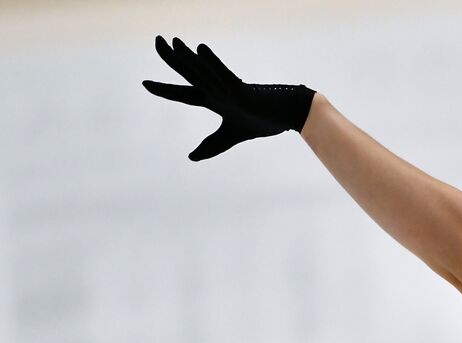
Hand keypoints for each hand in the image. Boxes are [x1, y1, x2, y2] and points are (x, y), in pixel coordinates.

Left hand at [142, 35, 314, 160]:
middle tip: (157, 40)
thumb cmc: (264, 121)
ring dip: (188, 57)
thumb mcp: (231, 137)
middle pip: (189, 73)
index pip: (184, 94)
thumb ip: (212, 145)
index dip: (165, 89)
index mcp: (214, 100)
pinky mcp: (242, 90)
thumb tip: (191, 157)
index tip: (145, 83)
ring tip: (173, 42)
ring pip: (203, 71)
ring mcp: (229, 89)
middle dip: (171, 58)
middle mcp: (218, 91)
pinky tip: (199, 49)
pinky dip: (211, 62)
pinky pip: (223, 74)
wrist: (290, 115)